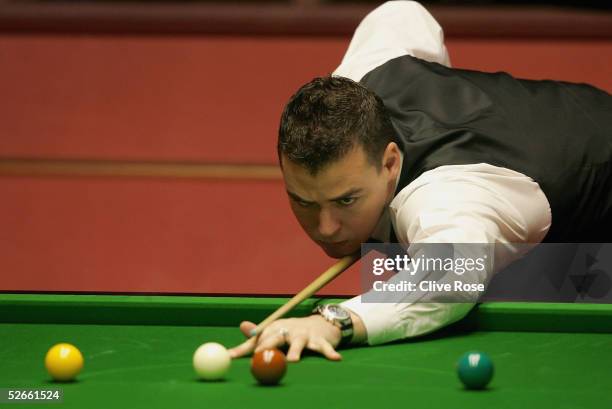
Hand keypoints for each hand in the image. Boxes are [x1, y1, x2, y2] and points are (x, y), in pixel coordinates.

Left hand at [228, 315, 342, 361]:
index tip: (240, 355)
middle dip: (269, 345)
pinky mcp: (320, 341)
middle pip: (277, 337)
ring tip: (293, 360)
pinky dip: (329, 353)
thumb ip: (254, 340)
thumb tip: (230, 346)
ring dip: (296, 351)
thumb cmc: (291, 333)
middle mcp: (289, 329)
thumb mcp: (273, 333)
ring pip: (299, 343)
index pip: (261, 337)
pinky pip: (325, 348)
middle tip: (262, 354)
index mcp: (275, 328)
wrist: (320, 324)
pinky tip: (335, 359)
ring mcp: (305, 335)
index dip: (250, 346)